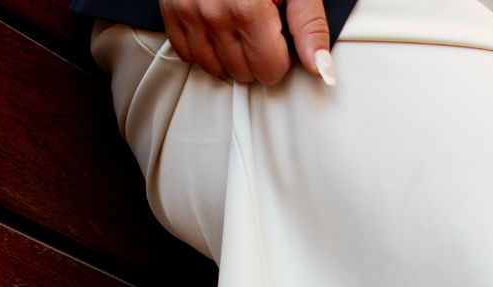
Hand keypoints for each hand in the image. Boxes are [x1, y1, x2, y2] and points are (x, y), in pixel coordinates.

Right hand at [159, 0, 333, 85]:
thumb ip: (309, 26)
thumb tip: (321, 69)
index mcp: (247, 8)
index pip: (270, 71)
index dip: (280, 55)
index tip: (279, 33)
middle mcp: (214, 13)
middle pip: (243, 73)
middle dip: (255, 54)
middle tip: (259, 22)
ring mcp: (188, 13)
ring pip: (215, 68)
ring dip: (229, 52)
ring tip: (237, 21)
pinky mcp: (170, 11)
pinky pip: (187, 53)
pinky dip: (203, 45)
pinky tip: (216, 24)